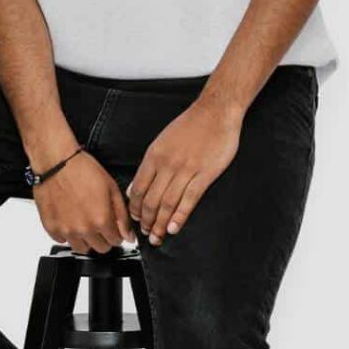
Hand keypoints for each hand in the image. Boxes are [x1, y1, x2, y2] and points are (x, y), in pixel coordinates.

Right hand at [32, 151, 136, 254]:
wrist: (56, 161)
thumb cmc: (81, 169)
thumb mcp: (111, 187)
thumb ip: (121, 214)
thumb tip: (128, 235)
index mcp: (101, 220)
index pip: (116, 241)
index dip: (116, 232)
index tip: (112, 226)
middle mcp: (84, 229)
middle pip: (101, 248)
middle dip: (103, 237)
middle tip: (98, 221)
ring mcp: (66, 231)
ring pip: (81, 248)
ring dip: (85, 238)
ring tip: (83, 220)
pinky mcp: (51, 228)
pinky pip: (62, 241)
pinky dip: (67, 234)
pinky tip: (69, 218)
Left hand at [126, 95, 242, 245]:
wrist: (215, 112)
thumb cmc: (189, 125)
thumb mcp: (162, 141)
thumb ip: (149, 165)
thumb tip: (135, 187)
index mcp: (154, 155)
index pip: (139, 187)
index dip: (135, 207)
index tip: (134, 219)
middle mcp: (167, 164)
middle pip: (151, 199)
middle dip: (146, 220)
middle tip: (145, 234)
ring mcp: (186, 170)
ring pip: (168, 203)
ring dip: (160, 223)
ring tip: (157, 237)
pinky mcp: (204, 174)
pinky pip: (189, 200)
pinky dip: (179, 217)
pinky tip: (174, 228)